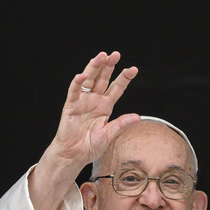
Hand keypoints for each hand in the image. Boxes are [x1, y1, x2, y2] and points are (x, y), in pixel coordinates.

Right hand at [49, 51, 139, 169]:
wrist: (74, 155)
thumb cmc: (90, 146)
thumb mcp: (109, 135)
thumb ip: (121, 124)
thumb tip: (138, 117)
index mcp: (105, 106)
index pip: (116, 88)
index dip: (124, 78)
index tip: (134, 69)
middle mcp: (95, 100)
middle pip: (103, 79)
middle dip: (109, 66)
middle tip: (115, 54)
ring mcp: (83, 101)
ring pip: (89, 80)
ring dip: (94, 67)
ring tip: (101, 56)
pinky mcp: (71, 106)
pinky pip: (74, 92)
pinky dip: (77, 83)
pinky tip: (82, 75)